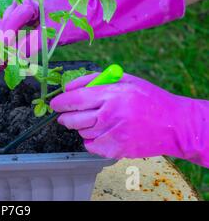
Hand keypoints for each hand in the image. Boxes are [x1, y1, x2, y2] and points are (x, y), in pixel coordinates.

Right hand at [0, 0, 85, 55]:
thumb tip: (13, 59)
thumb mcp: (53, 35)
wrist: (86, 12)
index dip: (5, 39)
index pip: (12, 20)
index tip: (1, 56)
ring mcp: (16, 2)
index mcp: (30, 0)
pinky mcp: (16, 10)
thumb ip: (31, 46)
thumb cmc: (73, 21)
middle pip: (1, 21)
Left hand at [50, 72, 208, 166]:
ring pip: (82, 132)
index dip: (60, 102)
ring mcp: (113, 134)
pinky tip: (103, 133)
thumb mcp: (124, 79)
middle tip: (65, 115)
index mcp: (112, 94)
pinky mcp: (116, 150)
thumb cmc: (148, 98)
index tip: (55, 104)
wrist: (174, 124)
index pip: (75, 99)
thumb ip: (94, 80)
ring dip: (82, 127)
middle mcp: (110, 115)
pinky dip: (91, 140)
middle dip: (65, 117)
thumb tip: (68, 87)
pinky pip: (91, 146)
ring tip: (96, 121)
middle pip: (73, 119)